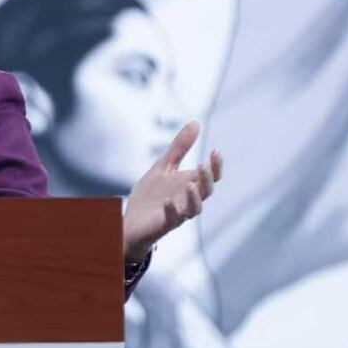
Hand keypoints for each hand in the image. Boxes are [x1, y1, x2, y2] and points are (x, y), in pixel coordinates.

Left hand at [123, 121, 222, 260]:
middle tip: (204, 164)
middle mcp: (188, 200)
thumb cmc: (151, 195)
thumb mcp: (164, 166)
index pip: (210, 176)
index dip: (216, 165)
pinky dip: (171, 210)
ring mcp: (178, 213)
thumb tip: (195, 122)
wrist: (131, 221)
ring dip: (194, 198)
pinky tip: (167, 202)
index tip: (215, 150)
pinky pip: (172, 219)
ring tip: (190, 185)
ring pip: (194, 209)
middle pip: (206, 191)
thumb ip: (180, 147)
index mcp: (190, 184)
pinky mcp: (164, 224)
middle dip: (207, 179)